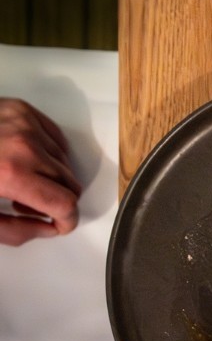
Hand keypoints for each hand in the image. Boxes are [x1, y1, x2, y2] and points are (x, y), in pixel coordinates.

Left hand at [0, 98, 82, 245]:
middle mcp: (24, 146)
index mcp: (11, 174)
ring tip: (18, 179)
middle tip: (26, 204)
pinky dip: (47, 153)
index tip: (58, 224)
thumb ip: (14, 231)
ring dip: (49, 177)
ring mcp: (25, 124)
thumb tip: (46, 228)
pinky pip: (56, 138)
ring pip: (65, 162)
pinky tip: (23, 160)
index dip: (66, 221)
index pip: (65, 203)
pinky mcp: (23, 110)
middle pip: (70, 184)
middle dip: (56, 200)